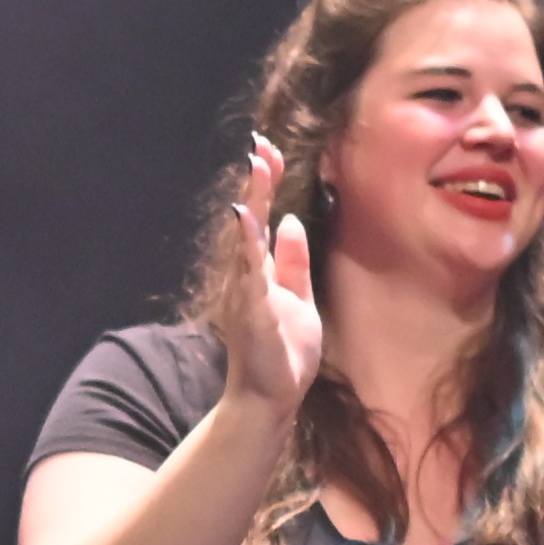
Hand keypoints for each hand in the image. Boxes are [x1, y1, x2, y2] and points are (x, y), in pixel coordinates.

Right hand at [209, 150, 321, 417]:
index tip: (269, 150)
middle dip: (258, 181)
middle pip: (252, 219)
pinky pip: (251, 274)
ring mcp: (249, 293)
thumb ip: (293, 262)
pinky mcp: (254, 313)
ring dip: (252, 201)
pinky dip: (247, 245)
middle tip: (260, 144)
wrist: (268, 400)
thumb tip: (289, 222)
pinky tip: (245, 218)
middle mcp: (250, 277)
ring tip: (256, 165)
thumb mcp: (298, 299)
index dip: (266, 184)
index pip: (263, 218)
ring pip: (248, 239)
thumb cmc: (281, 354)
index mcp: (262, 271)